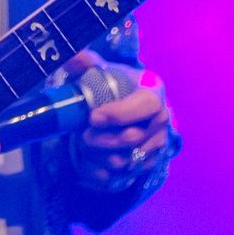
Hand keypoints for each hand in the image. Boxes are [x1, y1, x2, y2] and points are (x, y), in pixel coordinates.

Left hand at [67, 56, 173, 191]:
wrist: (124, 104)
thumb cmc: (113, 86)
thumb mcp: (101, 70)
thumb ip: (85, 62)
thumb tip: (72, 57)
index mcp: (154, 91)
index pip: (147, 105)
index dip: (121, 114)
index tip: (93, 117)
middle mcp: (161, 119)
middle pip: (135, 138)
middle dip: (104, 140)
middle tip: (82, 135)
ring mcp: (157, 144)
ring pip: (128, 161)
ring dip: (100, 157)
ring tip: (84, 145)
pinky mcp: (147, 163)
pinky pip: (124, 177)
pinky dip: (103, 172)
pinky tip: (90, 159)